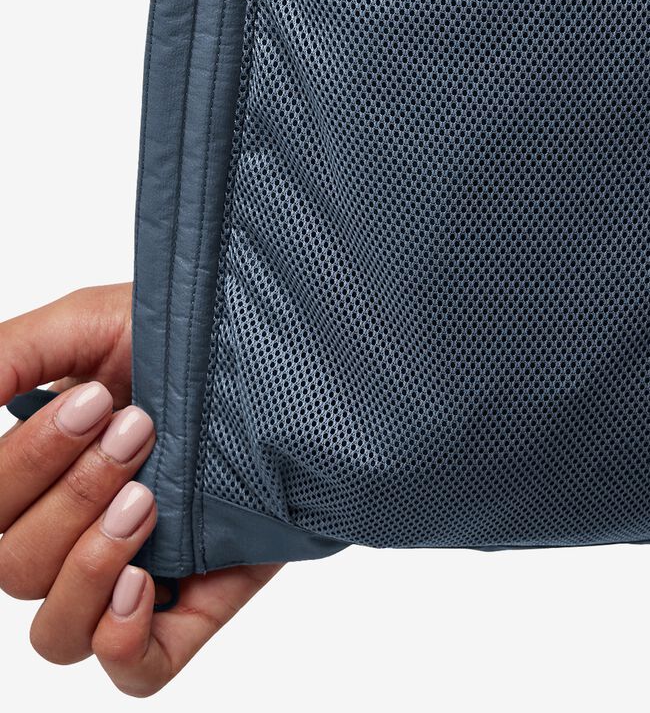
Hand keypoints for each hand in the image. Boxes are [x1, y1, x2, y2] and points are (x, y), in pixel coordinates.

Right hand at [0, 285, 280, 694]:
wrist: (277, 355)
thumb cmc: (184, 336)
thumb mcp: (90, 322)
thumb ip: (11, 355)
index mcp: (37, 478)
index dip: (28, 463)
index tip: (95, 400)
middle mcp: (72, 535)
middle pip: (14, 566)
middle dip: (74, 494)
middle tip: (141, 432)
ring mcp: (128, 579)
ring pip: (56, 633)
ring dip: (89, 565)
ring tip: (146, 501)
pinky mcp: (189, 611)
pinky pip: (133, 672)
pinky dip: (123, 643)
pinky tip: (144, 584)